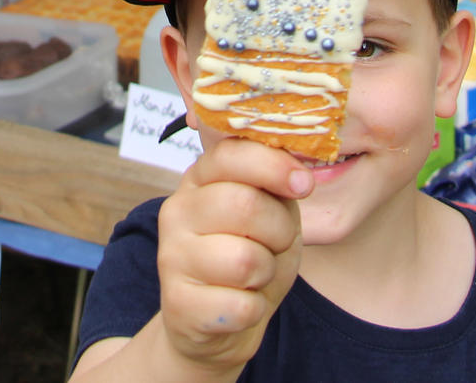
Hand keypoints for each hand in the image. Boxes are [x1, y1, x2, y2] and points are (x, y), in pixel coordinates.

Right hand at [156, 138, 312, 373]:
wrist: (219, 321)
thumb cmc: (250, 252)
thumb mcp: (269, 209)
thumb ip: (277, 184)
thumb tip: (301, 176)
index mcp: (199, 178)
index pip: (230, 154)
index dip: (274, 166)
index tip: (304, 185)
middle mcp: (177, 211)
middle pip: (244, 205)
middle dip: (279, 230)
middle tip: (275, 243)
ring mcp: (171, 256)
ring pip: (244, 260)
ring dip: (266, 272)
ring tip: (253, 275)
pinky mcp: (177, 303)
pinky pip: (241, 306)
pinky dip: (254, 309)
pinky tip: (239, 303)